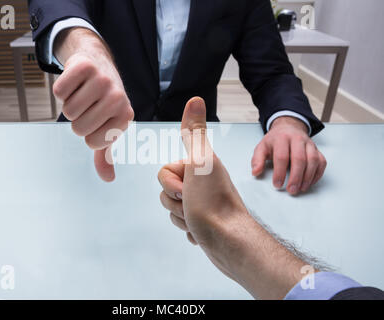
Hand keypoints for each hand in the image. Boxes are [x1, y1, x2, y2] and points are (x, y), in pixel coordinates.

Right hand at [53, 28, 133, 181]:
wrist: (98, 63)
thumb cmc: (102, 102)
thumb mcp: (107, 127)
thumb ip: (105, 154)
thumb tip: (108, 179)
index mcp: (125, 116)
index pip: (92, 142)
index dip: (87, 134)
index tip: (96, 119)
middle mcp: (117, 98)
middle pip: (78, 128)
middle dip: (77, 120)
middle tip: (87, 105)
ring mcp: (102, 80)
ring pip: (68, 111)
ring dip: (69, 104)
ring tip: (81, 94)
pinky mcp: (84, 66)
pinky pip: (59, 91)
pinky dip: (61, 89)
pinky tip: (75, 81)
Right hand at [158, 98, 307, 298]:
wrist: (228, 242)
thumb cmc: (212, 202)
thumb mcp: (201, 162)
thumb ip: (193, 133)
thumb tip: (195, 99)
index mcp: (200, 165)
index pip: (164, 170)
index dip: (170, 182)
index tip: (187, 189)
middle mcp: (201, 181)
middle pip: (165, 190)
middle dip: (175, 202)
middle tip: (193, 205)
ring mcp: (200, 202)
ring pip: (171, 208)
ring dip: (181, 217)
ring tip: (199, 219)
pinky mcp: (201, 222)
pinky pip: (181, 223)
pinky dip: (188, 230)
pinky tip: (201, 231)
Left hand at [251, 117, 326, 194]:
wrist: (288, 128)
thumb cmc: (275, 140)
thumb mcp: (262, 147)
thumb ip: (257, 160)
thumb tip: (255, 172)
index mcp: (282, 138)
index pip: (282, 156)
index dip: (279, 172)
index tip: (277, 184)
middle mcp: (298, 139)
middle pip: (300, 159)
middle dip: (296, 177)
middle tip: (291, 190)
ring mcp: (309, 144)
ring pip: (313, 160)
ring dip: (308, 177)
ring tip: (301, 188)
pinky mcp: (317, 150)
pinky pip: (321, 162)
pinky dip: (317, 174)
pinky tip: (309, 183)